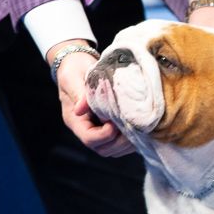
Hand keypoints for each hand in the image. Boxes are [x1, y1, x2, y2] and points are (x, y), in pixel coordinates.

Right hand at [50, 43, 136, 157]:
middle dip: (119, 141)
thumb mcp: (74, 78)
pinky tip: (139, 127)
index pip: (89, 139)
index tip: (115, 122)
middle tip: (132, 126)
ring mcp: (97, 129)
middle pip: (103, 149)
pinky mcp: (108, 127)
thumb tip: (82, 109)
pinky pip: (120, 143)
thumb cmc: (75, 69)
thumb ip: (81, 94)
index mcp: (75, 120)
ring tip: (137, 128)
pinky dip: (131, 140)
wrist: (77, 63)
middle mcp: (86, 128)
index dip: (105, 135)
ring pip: (113, 149)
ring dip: (127, 143)